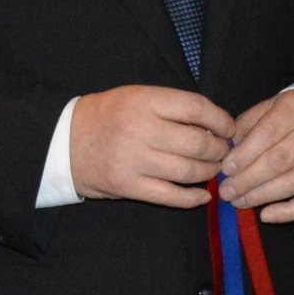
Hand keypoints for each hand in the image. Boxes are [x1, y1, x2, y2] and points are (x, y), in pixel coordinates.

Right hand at [70, 85, 235, 206]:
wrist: (64, 141)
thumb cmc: (107, 116)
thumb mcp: (136, 96)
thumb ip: (171, 107)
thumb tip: (214, 126)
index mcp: (144, 101)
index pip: (196, 108)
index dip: (220, 119)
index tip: (229, 128)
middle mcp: (140, 130)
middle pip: (197, 143)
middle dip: (218, 150)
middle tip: (223, 152)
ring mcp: (133, 161)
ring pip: (188, 171)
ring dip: (209, 172)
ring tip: (213, 169)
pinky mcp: (128, 186)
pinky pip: (170, 196)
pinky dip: (193, 198)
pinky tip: (203, 194)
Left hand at [219, 89, 293, 221]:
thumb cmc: (290, 115)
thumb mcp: (268, 108)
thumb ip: (246, 125)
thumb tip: (228, 151)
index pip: (269, 132)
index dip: (245, 154)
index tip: (226, 168)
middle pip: (280, 161)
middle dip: (248, 179)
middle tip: (226, 191)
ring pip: (293, 182)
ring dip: (261, 196)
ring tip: (238, 201)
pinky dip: (288, 212)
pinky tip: (265, 215)